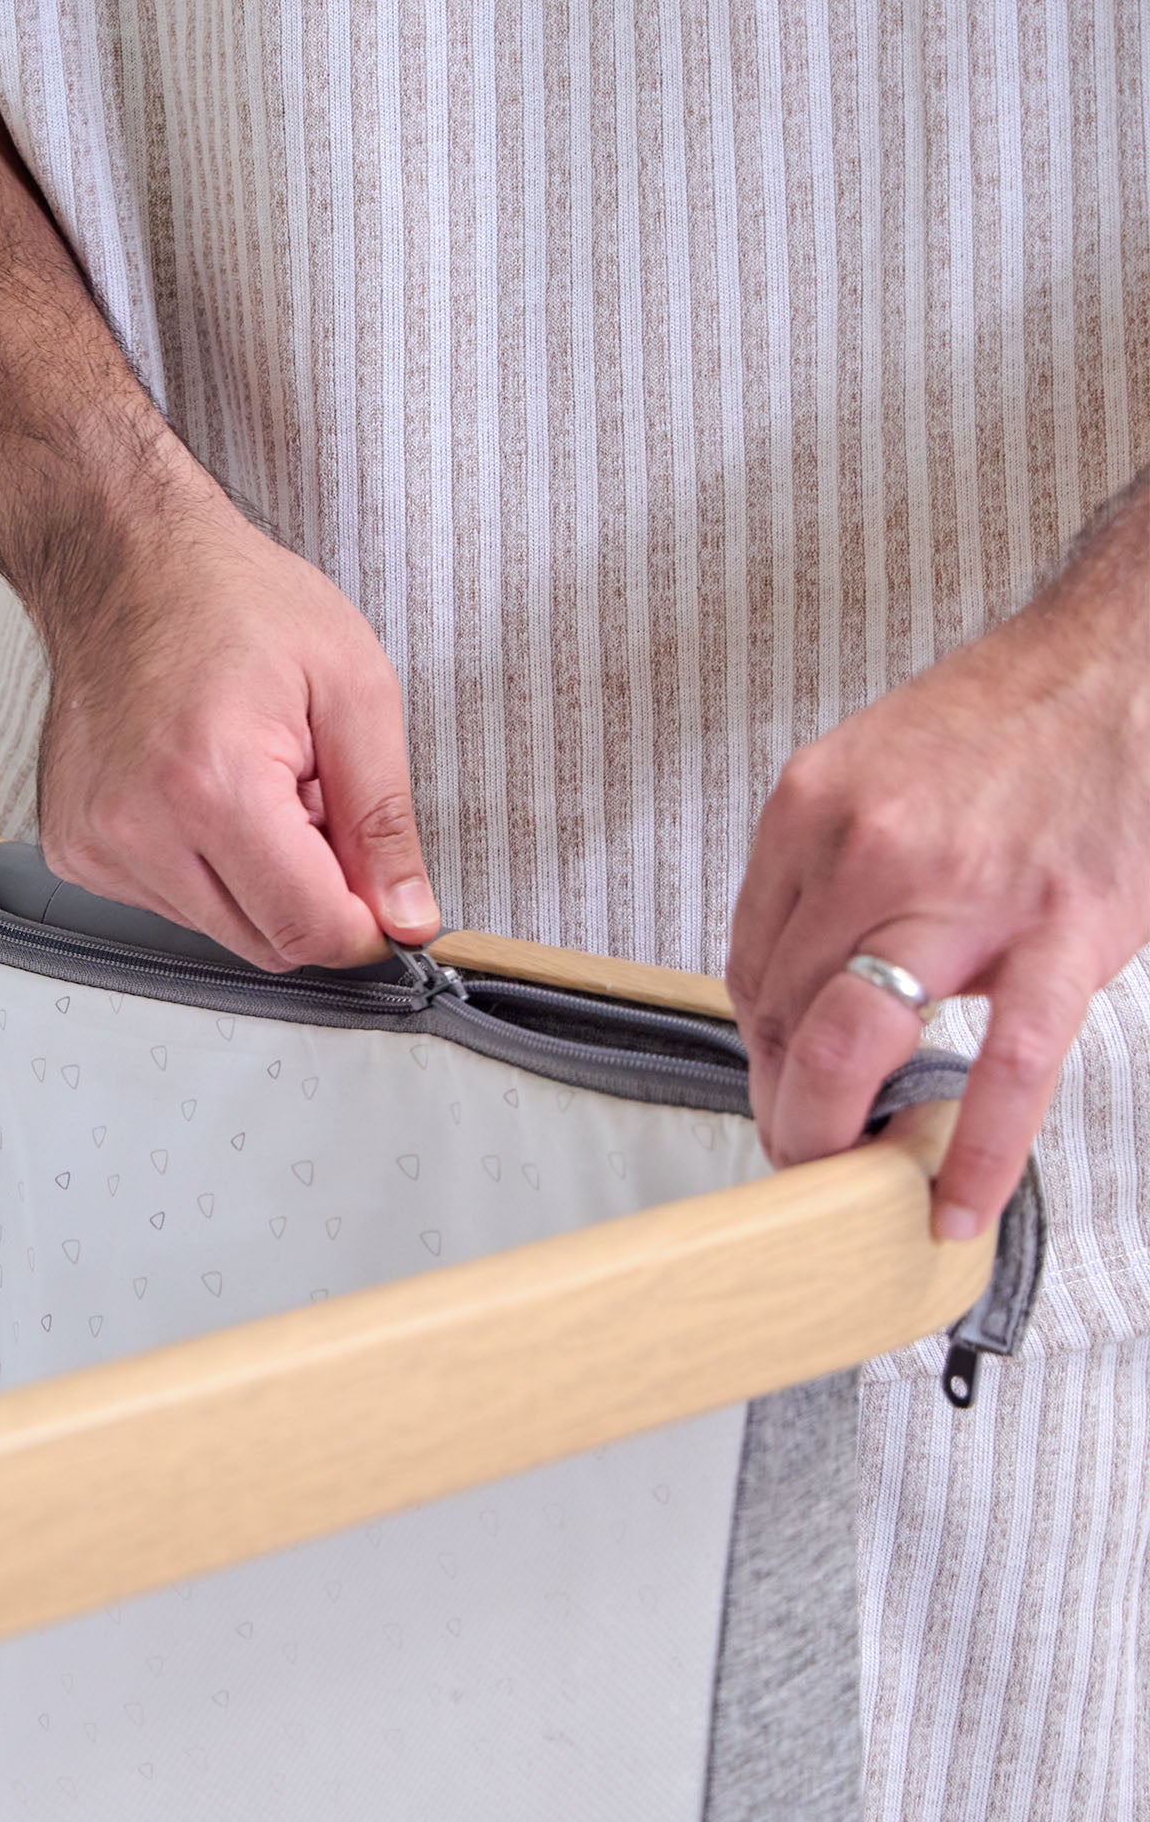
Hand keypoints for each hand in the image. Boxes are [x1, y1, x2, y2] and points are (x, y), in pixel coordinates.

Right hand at [33, 480, 439, 972]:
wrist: (124, 560)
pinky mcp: (76, 848)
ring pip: (219, 929)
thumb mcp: (353, 687)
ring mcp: (97, 843)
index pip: (310, 929)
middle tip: (309, 799)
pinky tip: (202, 793)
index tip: (381, 892)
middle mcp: (139, 827)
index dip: (366, 923)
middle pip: (266, 942)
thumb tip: (407, 915)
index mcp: (214, 785)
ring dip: (256, 878)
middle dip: (310, 892)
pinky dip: (204, 866)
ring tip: (251, 783)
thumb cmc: (230, 599)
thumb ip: (385, 818)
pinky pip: (169, 903)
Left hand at [727, 596, 1149, 1240]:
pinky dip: (977, 1148)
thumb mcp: (868, 774)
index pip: (749, 960)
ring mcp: (964, 892)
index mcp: (810, 810)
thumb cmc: (998, 724)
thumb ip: (827, 872)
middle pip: (786, 1009)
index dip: (755, 1043)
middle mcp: (870, 847)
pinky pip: (1009, 1065)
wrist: (1116, 664)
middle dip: (782, 1094)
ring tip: (843, 1173)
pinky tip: (953, 1199)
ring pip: (857, 1039)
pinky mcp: (1061, 931)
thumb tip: (804, 979)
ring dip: (835, 1127)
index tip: (773, 1078)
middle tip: (796, 1143)